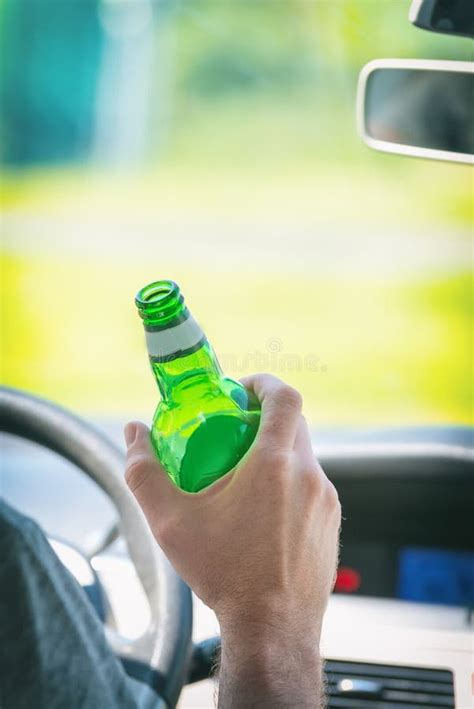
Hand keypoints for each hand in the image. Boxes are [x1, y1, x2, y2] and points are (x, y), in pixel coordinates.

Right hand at [124, 374, 340, 706]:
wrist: (272, 630)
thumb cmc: (223, 573)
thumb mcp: (170, 522)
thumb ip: (144, 472)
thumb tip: (133, 433)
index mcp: (275, 464)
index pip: (285, 397)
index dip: (265, 382)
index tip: (242, 389)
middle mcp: (309, 475)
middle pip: (293, 424)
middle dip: (263, 419)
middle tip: (232, 431)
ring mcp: (326, 501)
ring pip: (303, 456)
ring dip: (275, 453)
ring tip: (241, 477)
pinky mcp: (331, 523)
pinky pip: (311, 486)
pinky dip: (288, 483)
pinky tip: (261, 513)